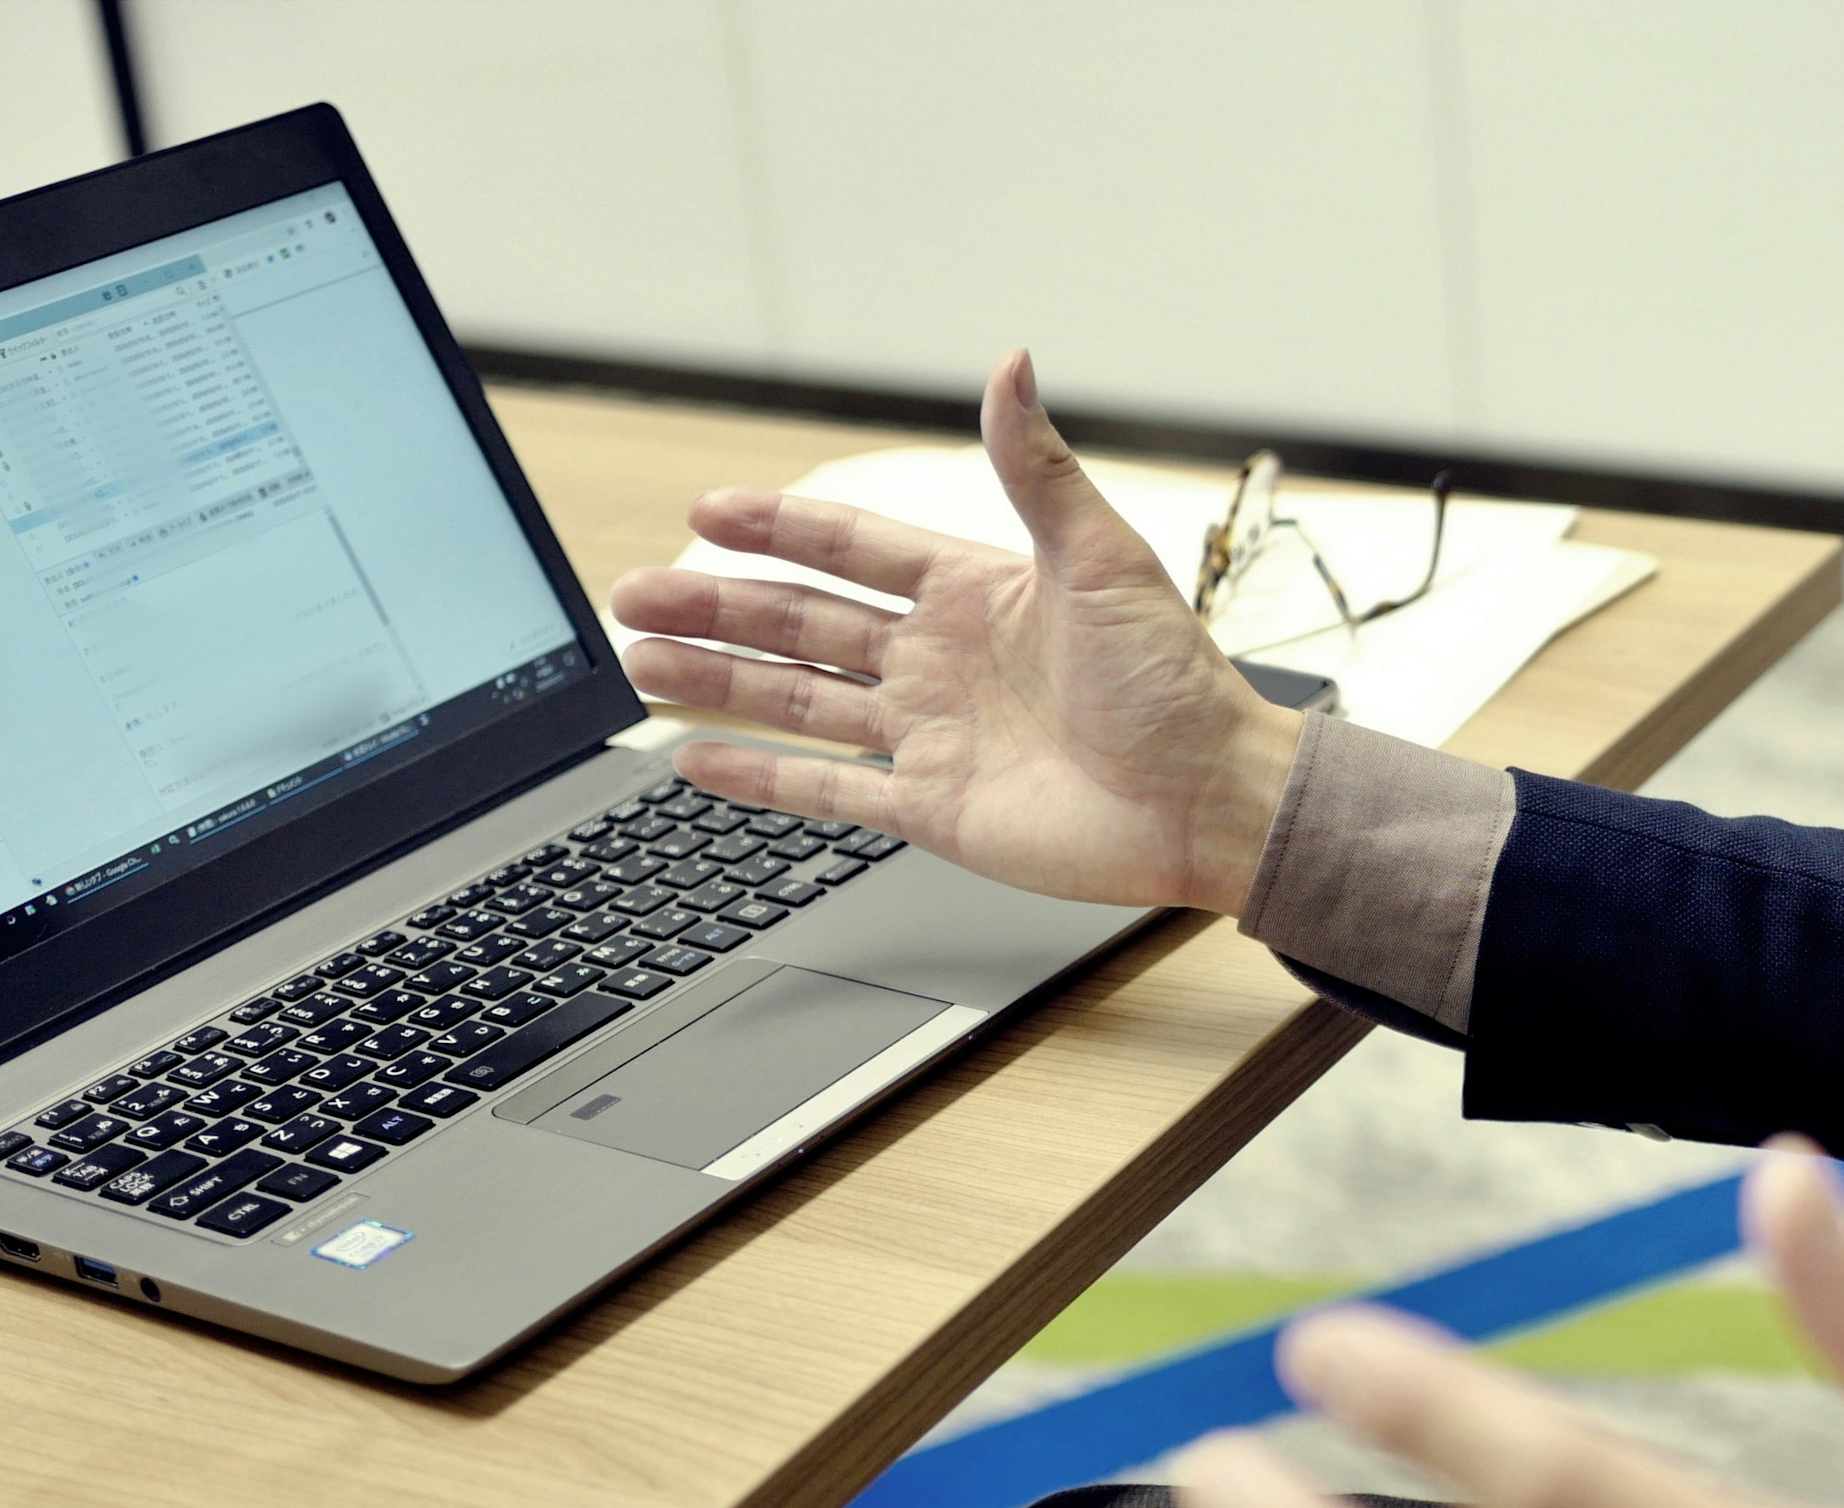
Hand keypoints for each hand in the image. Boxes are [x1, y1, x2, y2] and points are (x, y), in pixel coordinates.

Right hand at [604, 349, 1302, 913]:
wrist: (1209, 798)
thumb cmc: (1175, 682)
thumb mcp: (1102, 559)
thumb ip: (1037, 469)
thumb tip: (1011, 363)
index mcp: (971, 592)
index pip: (851, 549)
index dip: (779, 529)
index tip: (709, 512)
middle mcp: (938, 660)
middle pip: (801, 625)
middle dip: (717, 608)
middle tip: (633, 595)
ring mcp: (928, 734)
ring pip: (797, 702)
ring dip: (718, 685)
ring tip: (641, 669)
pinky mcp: (931, 808)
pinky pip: (827, 789)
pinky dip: (760, 778)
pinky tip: (698, 761)